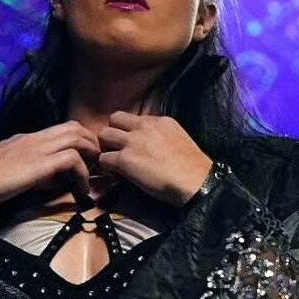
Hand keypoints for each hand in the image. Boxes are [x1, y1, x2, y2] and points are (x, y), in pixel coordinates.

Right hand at [0, 121, 100, 209]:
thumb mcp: (14, 171)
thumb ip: (35, 171)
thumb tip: (55, 180)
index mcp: (28, 138)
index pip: (63, 128)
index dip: (81, 141)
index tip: (89, 160)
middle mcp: (35, 138)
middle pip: (75, 128)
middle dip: (92, 144)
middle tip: (98, 166)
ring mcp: (37, 148)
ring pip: (77, 138)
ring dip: (91, 156)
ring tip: (94, 175)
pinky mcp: (38, 164)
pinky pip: (72, 160)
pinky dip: (82, 174)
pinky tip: (81, 190)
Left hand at [96, 112, 213, 206]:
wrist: (194, 180)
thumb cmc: (191, 167)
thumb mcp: (178, 139)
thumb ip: (161, 136)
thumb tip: (150, 146)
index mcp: (159, 121)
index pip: (133, 118)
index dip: (128, 130)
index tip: (131, 143)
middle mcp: (143, 126)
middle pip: (114, 119)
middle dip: (112, 133)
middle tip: (116, 149)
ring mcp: (132, 142)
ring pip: (103, 135)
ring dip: (105, 148)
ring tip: (113, 161)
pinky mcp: (124, 159)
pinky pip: (103, 159)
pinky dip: (106, 167)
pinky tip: (115, 174)